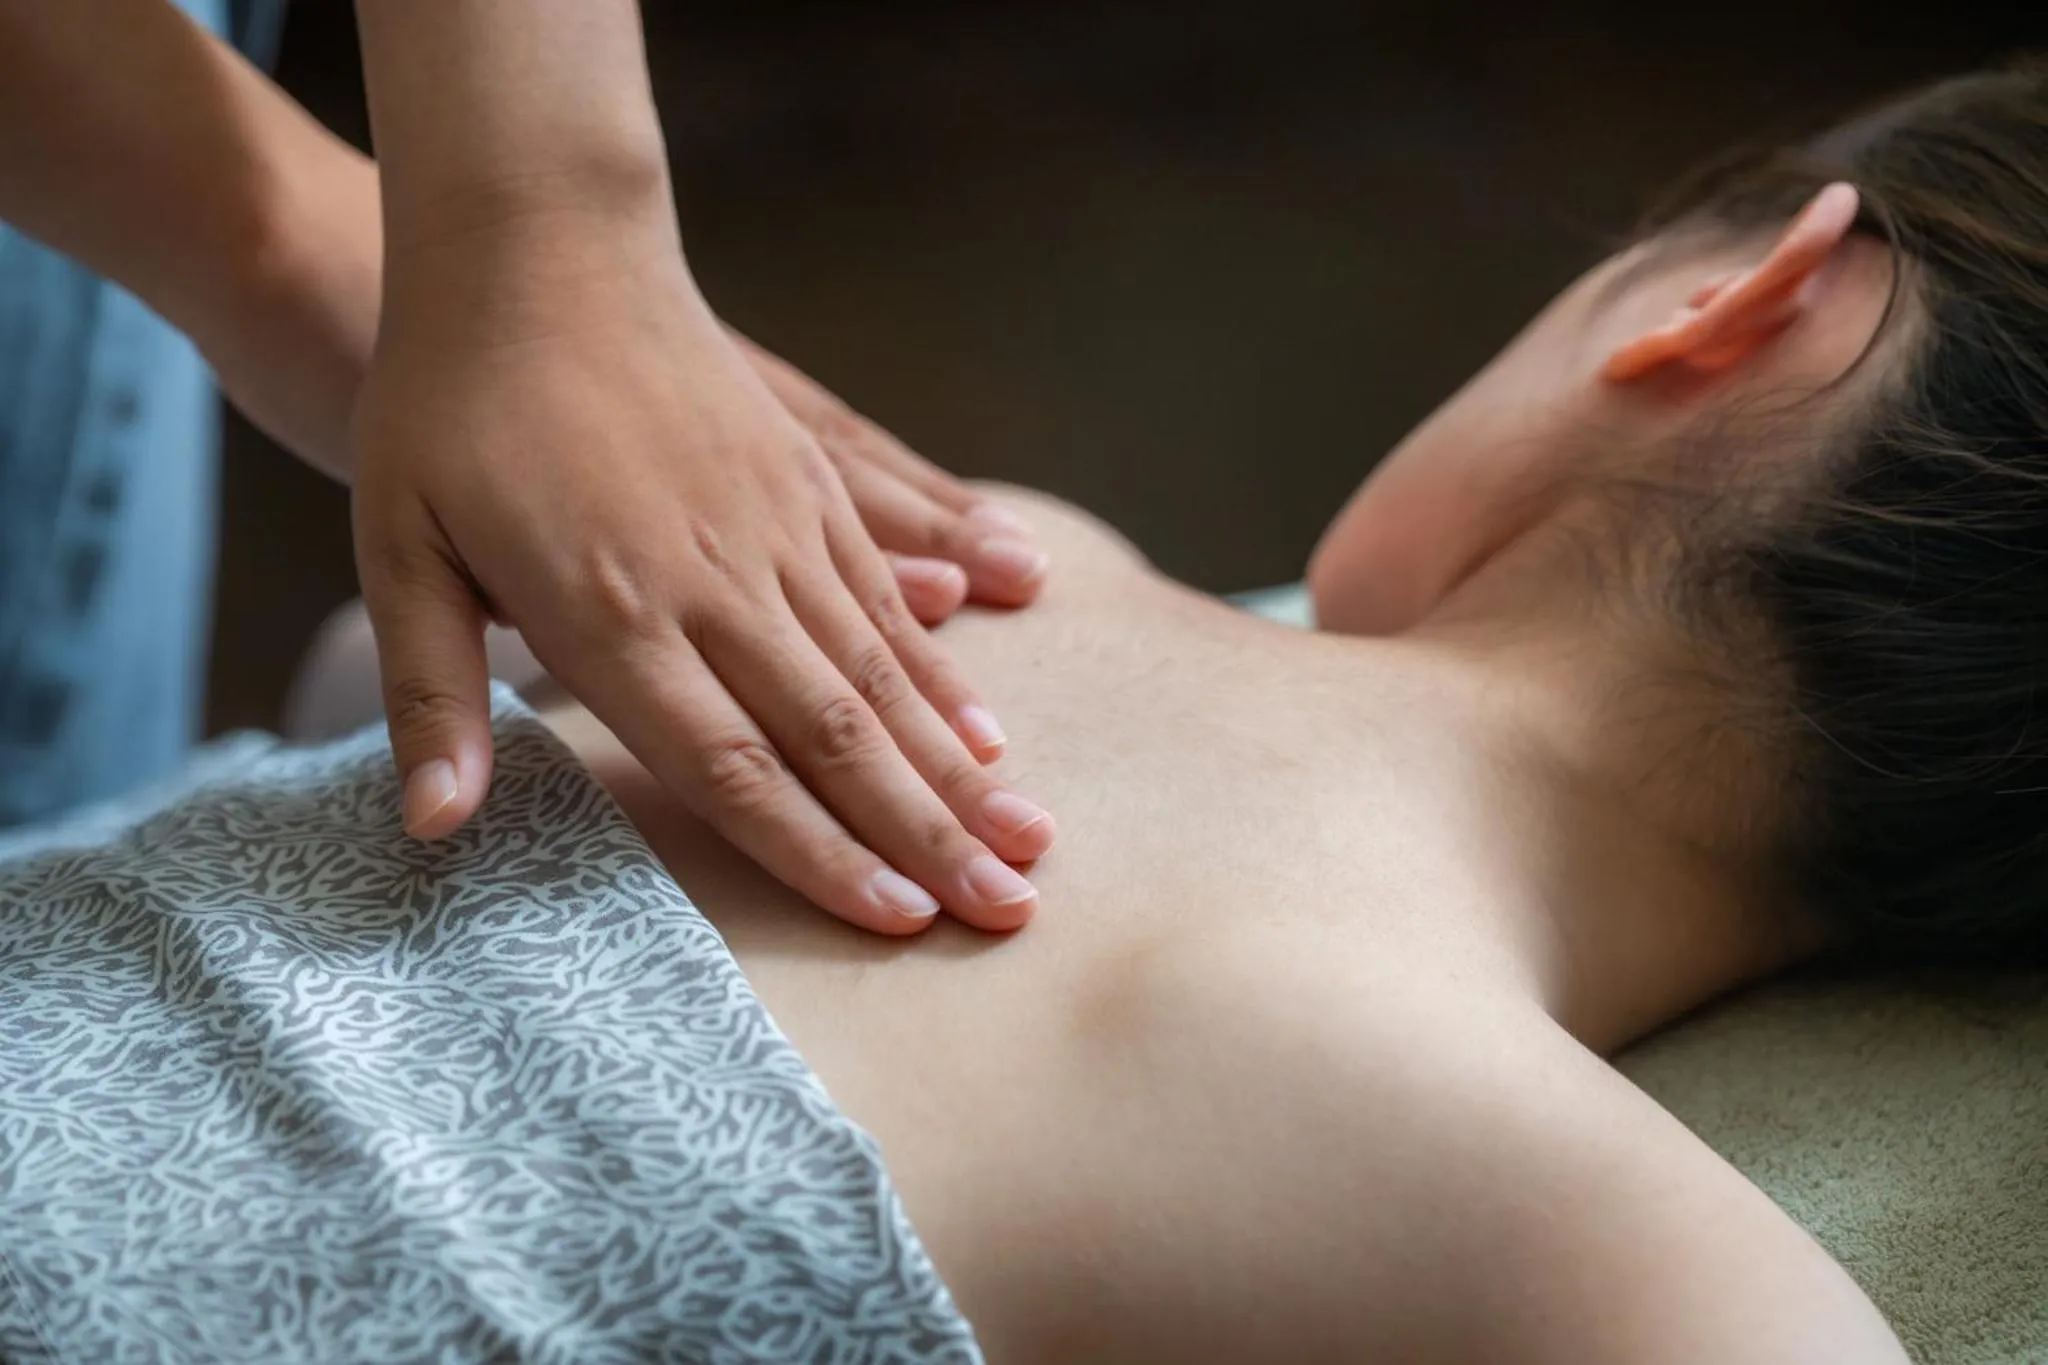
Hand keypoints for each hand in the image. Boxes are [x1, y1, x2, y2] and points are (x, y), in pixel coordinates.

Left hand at [350, 210, 1054, 933]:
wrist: (539, 246)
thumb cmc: (449, 408)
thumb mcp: (399, 550)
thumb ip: (430, 694)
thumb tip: (434, 828)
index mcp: (613, 614)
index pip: (732, 765)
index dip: (817, 852)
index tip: (896, 919)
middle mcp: (714, 581)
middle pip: (837, 733)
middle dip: (929, 831)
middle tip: (1011, 908)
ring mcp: (774, 528)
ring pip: (882, 671)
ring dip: (959, 764)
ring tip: (1030, 836)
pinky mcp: (804, 486)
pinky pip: (888, 595)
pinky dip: (943, 672)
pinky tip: (987, 724)